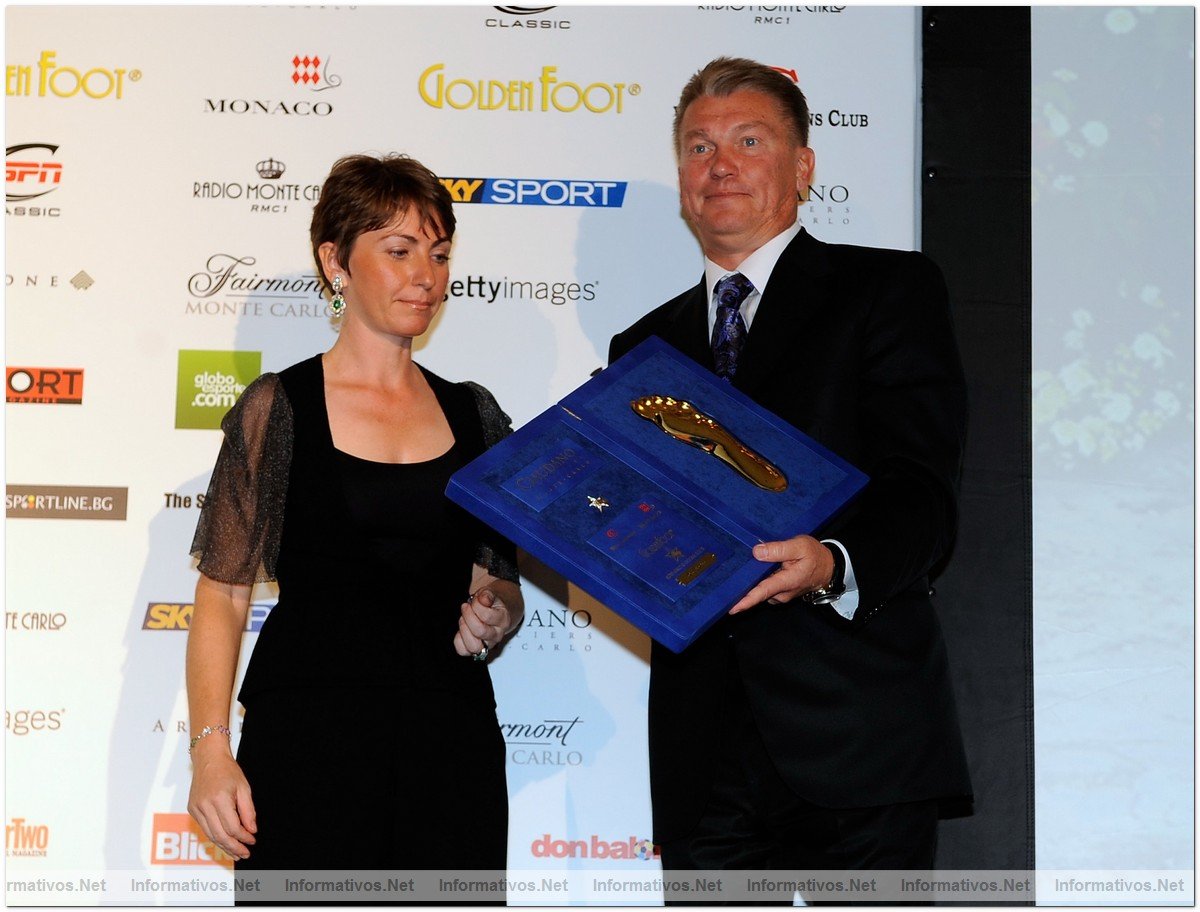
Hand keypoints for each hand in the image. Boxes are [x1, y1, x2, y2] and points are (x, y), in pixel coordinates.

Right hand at [187, 740, 256, 860]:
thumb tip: (251, 830)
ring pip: (210, 835)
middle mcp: (205, 805)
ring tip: (236, 852)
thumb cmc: (227, 770)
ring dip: (224, 846)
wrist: (208, 758)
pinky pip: (205, 828)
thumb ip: (248, 810)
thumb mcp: (244, 787)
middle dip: (234, 847)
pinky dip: (215, 836)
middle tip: (244, 853)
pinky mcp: (192, 809)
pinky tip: (225, 841)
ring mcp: (196, 808)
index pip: (232, 827)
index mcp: (219, 799)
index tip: (252, 841)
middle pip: (220, 835)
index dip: (243, 837)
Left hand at [453, 587, 512, 657]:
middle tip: (466, 607)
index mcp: (503, 620)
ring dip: (464, 629)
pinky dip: (458, 640)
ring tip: (463, 619)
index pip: (487, 616)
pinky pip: (463, 651)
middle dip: (468, 616)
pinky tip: (462, 629)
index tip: (474, 600)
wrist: (495, 611)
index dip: (476, 606)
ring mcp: (487, 645)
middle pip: (480, 632)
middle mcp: (497, 635)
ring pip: (473, 646)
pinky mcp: (476, 650)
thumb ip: (487, 595)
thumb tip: (484, 599)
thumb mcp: (491, 593)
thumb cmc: (491, 603)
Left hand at [728, 534, 833, 614]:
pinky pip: (765, 588)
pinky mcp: (780, 593)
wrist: (829, 567)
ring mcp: (781, 595)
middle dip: (743, 587)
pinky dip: (760, 581)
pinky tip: (757, 570)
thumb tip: (757, 552)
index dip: (747, 601)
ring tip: (745, 567)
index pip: (763, 592)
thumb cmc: (815, 556)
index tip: (732, 608)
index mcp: (787, 581)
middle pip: (758, 592)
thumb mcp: (800, 546)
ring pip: (761, 590)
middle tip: (729, 575)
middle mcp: (782, 593)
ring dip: (752, 582)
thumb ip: (778, 549)